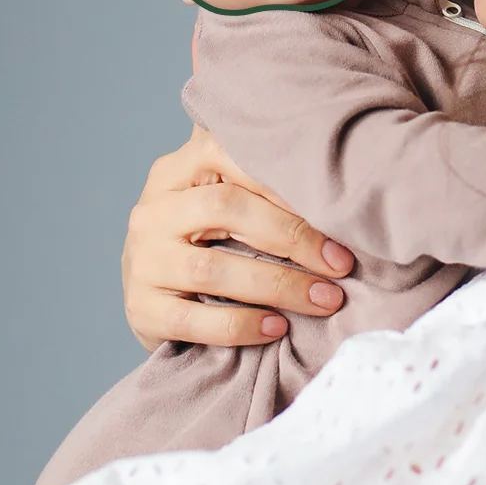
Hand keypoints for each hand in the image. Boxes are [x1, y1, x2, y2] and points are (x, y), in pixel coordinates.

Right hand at [122, 127, 355, 350]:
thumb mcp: (220, 200)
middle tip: (341, 264)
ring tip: (324, 300)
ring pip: (212, 269)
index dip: (285, 182)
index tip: (336, 210)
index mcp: (176, 171)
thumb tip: (344, 176)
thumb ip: (258, 179)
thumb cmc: (205, 242)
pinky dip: (241, 325)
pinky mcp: (141, 309)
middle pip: (224, 208)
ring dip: (278, 285)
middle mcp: (153, 210)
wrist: (151, 298)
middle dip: (292, 236)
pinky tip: (277, 328)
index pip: (229, 156)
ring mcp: (143, 260)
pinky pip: (193, 319)